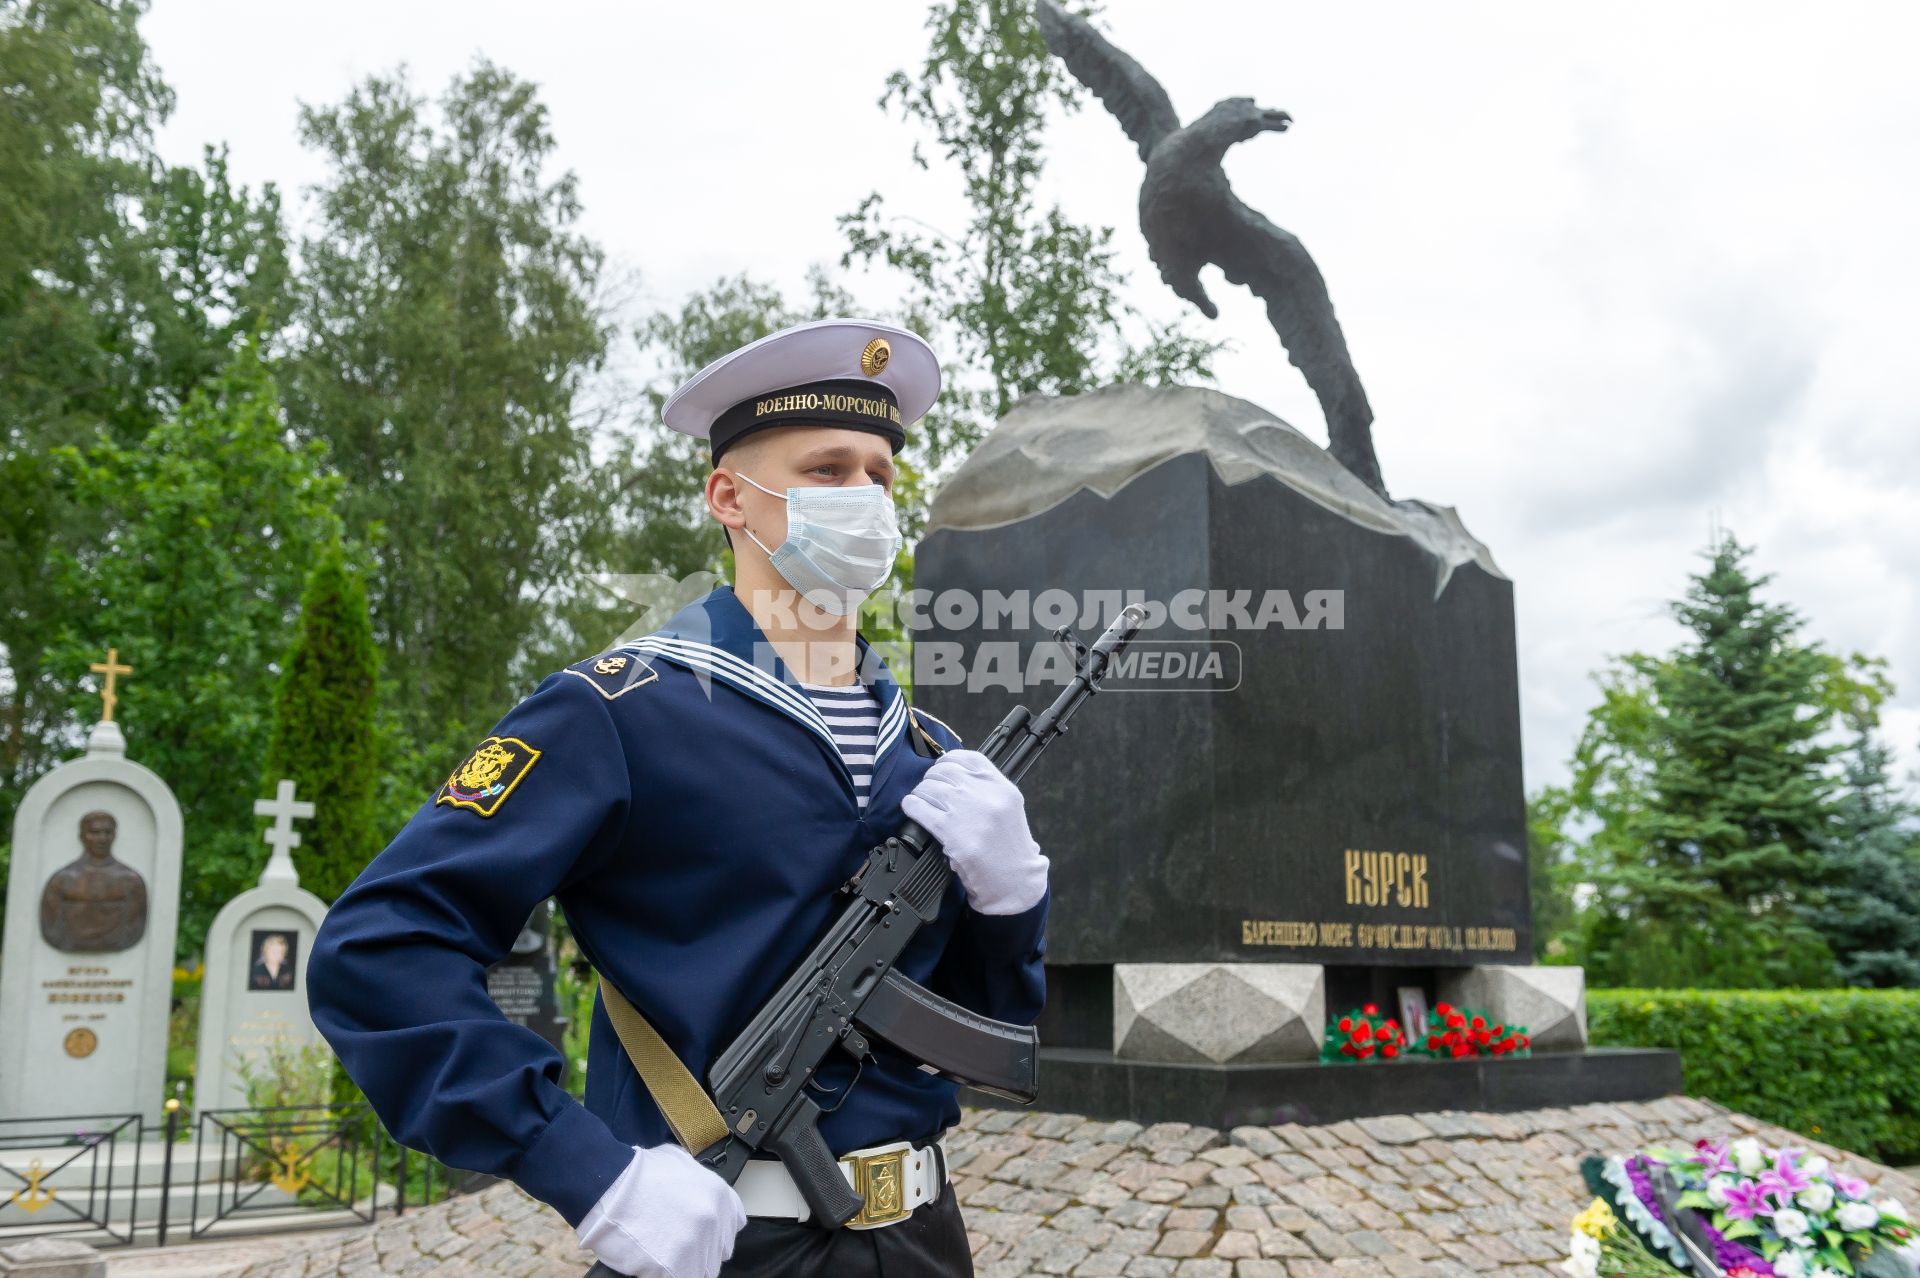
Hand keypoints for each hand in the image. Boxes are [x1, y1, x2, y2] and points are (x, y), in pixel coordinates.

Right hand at [574, 1143, 745, 1277]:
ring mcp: (697, 1244)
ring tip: (660, 1254)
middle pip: (716, 1253)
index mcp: (720, 1196)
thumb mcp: (681, 1165)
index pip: (732, 1227)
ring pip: (701, 1271)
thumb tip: (700, 1203)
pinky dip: (664, 1274)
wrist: (609, 1183)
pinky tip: (650, 1263)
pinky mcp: (676, 1266)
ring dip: (683, 1266)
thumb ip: (700, 1187)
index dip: (714, 1234)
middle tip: (673, 1246)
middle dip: (698, 1252)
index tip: (700, 1237)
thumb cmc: (638, 1173)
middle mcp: (715, 1220)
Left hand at [901, 749, 1047, 914]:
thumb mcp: (1007, 808)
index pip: (967, 758)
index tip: (940, 770)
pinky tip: (912, 808)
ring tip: (920, 801)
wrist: (1014, 881)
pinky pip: (920, 808)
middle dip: (931, 779)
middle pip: (944, 771)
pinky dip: (911, 806)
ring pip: (929, 788)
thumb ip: (985, 788)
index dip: (947, 761)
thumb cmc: (1008, 848)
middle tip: (929, 790)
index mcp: (1002, 787)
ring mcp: (968, 813)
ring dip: (920, 793)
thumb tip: (951, 773)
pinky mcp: (952, 832)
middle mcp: (987, 795)